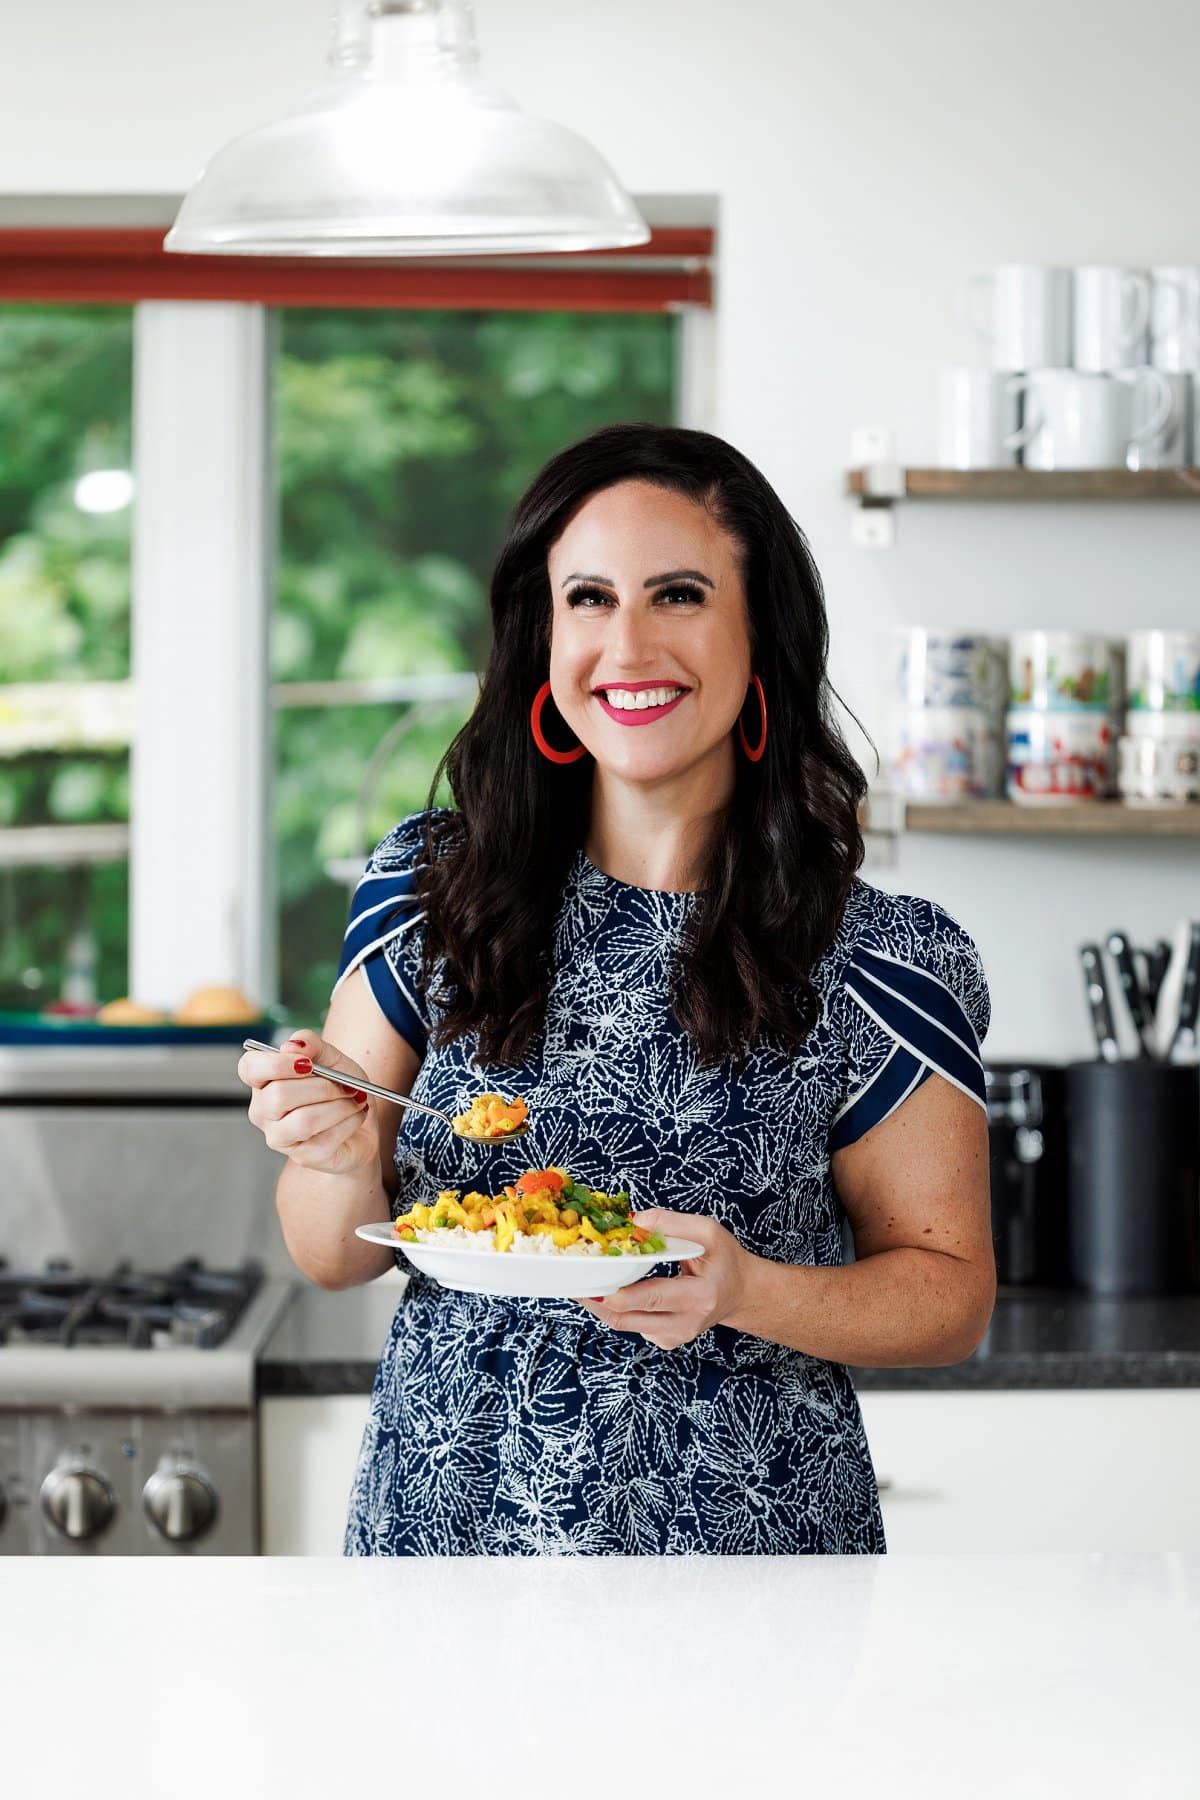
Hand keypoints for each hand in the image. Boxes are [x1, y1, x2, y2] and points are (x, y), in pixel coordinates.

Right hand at [237, 1029, 379, 1176]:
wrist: (362, 1122)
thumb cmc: (340, 1088)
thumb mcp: (332, 1058)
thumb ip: (312, 1044)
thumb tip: (293, 1045)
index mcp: (264, 1081)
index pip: (249, 1068)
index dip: (275, 1064)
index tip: (307, 1063)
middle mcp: (263, 1110)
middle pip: (279, 1096)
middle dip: (322, 1087)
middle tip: (346, 1086)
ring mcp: (279, 1137)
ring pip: (304, 1121)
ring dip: (339, 1107)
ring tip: (354, 1100)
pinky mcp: (302, 1156)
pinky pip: (324, 1139)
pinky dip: (349, 1122)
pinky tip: (356, 1116)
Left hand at [576, 1210, 756, 1350]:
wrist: (740, 1293)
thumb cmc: (725, 1261)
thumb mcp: (708, 1232)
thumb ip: (672, 1224)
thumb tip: (634, 1222)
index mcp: (699, 1296)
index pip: (649, 1298)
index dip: (617, 1291)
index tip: (592, 1277)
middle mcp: (684, 1324)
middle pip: (626, 1317)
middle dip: (596, 1298)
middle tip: (572, 1278)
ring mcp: (673, 1336)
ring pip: (623, 1324)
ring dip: (600, 1303)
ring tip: (582, 1280)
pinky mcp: (663, 1340)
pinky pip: (631, 1324)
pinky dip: (615, 1307)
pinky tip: (609, 1288)